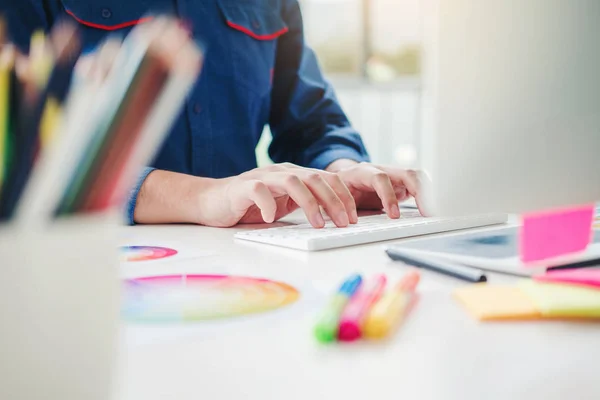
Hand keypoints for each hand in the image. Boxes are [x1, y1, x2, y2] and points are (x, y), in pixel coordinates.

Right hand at [197, 163, 357, 227]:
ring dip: (310, 203)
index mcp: (295, 176)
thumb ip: (304, 205)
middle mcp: (282, 172)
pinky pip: (259, 190)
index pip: (327, 179)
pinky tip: (270, 218)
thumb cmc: (249, 206)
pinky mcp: (243, 186)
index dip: (344, 196)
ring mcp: (263, 177)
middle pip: (316, 179)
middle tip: (343, 223)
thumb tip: (334, 220)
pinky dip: (268, 204)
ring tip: (317, 224)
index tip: (353, 217)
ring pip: (294, 181)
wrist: (211, 201)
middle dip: (334, 201)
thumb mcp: (283, 206)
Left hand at [327, 161, 426, 217]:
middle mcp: (381, 170)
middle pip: (407, 173)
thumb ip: (342, 207)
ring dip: (427, 193)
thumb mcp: (335, 198)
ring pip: (417, 177)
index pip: (380, 178)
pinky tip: (430, 209)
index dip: (389, 196)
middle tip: (426, 213)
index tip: (394, 216)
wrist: (340, 181)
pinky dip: (427, 196)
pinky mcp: (401, 184)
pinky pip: (419, 185)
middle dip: (420, 192)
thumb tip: (346, 223)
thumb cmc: (337, 191)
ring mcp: (393, 175)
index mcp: (361, 172)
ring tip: (433, 213)